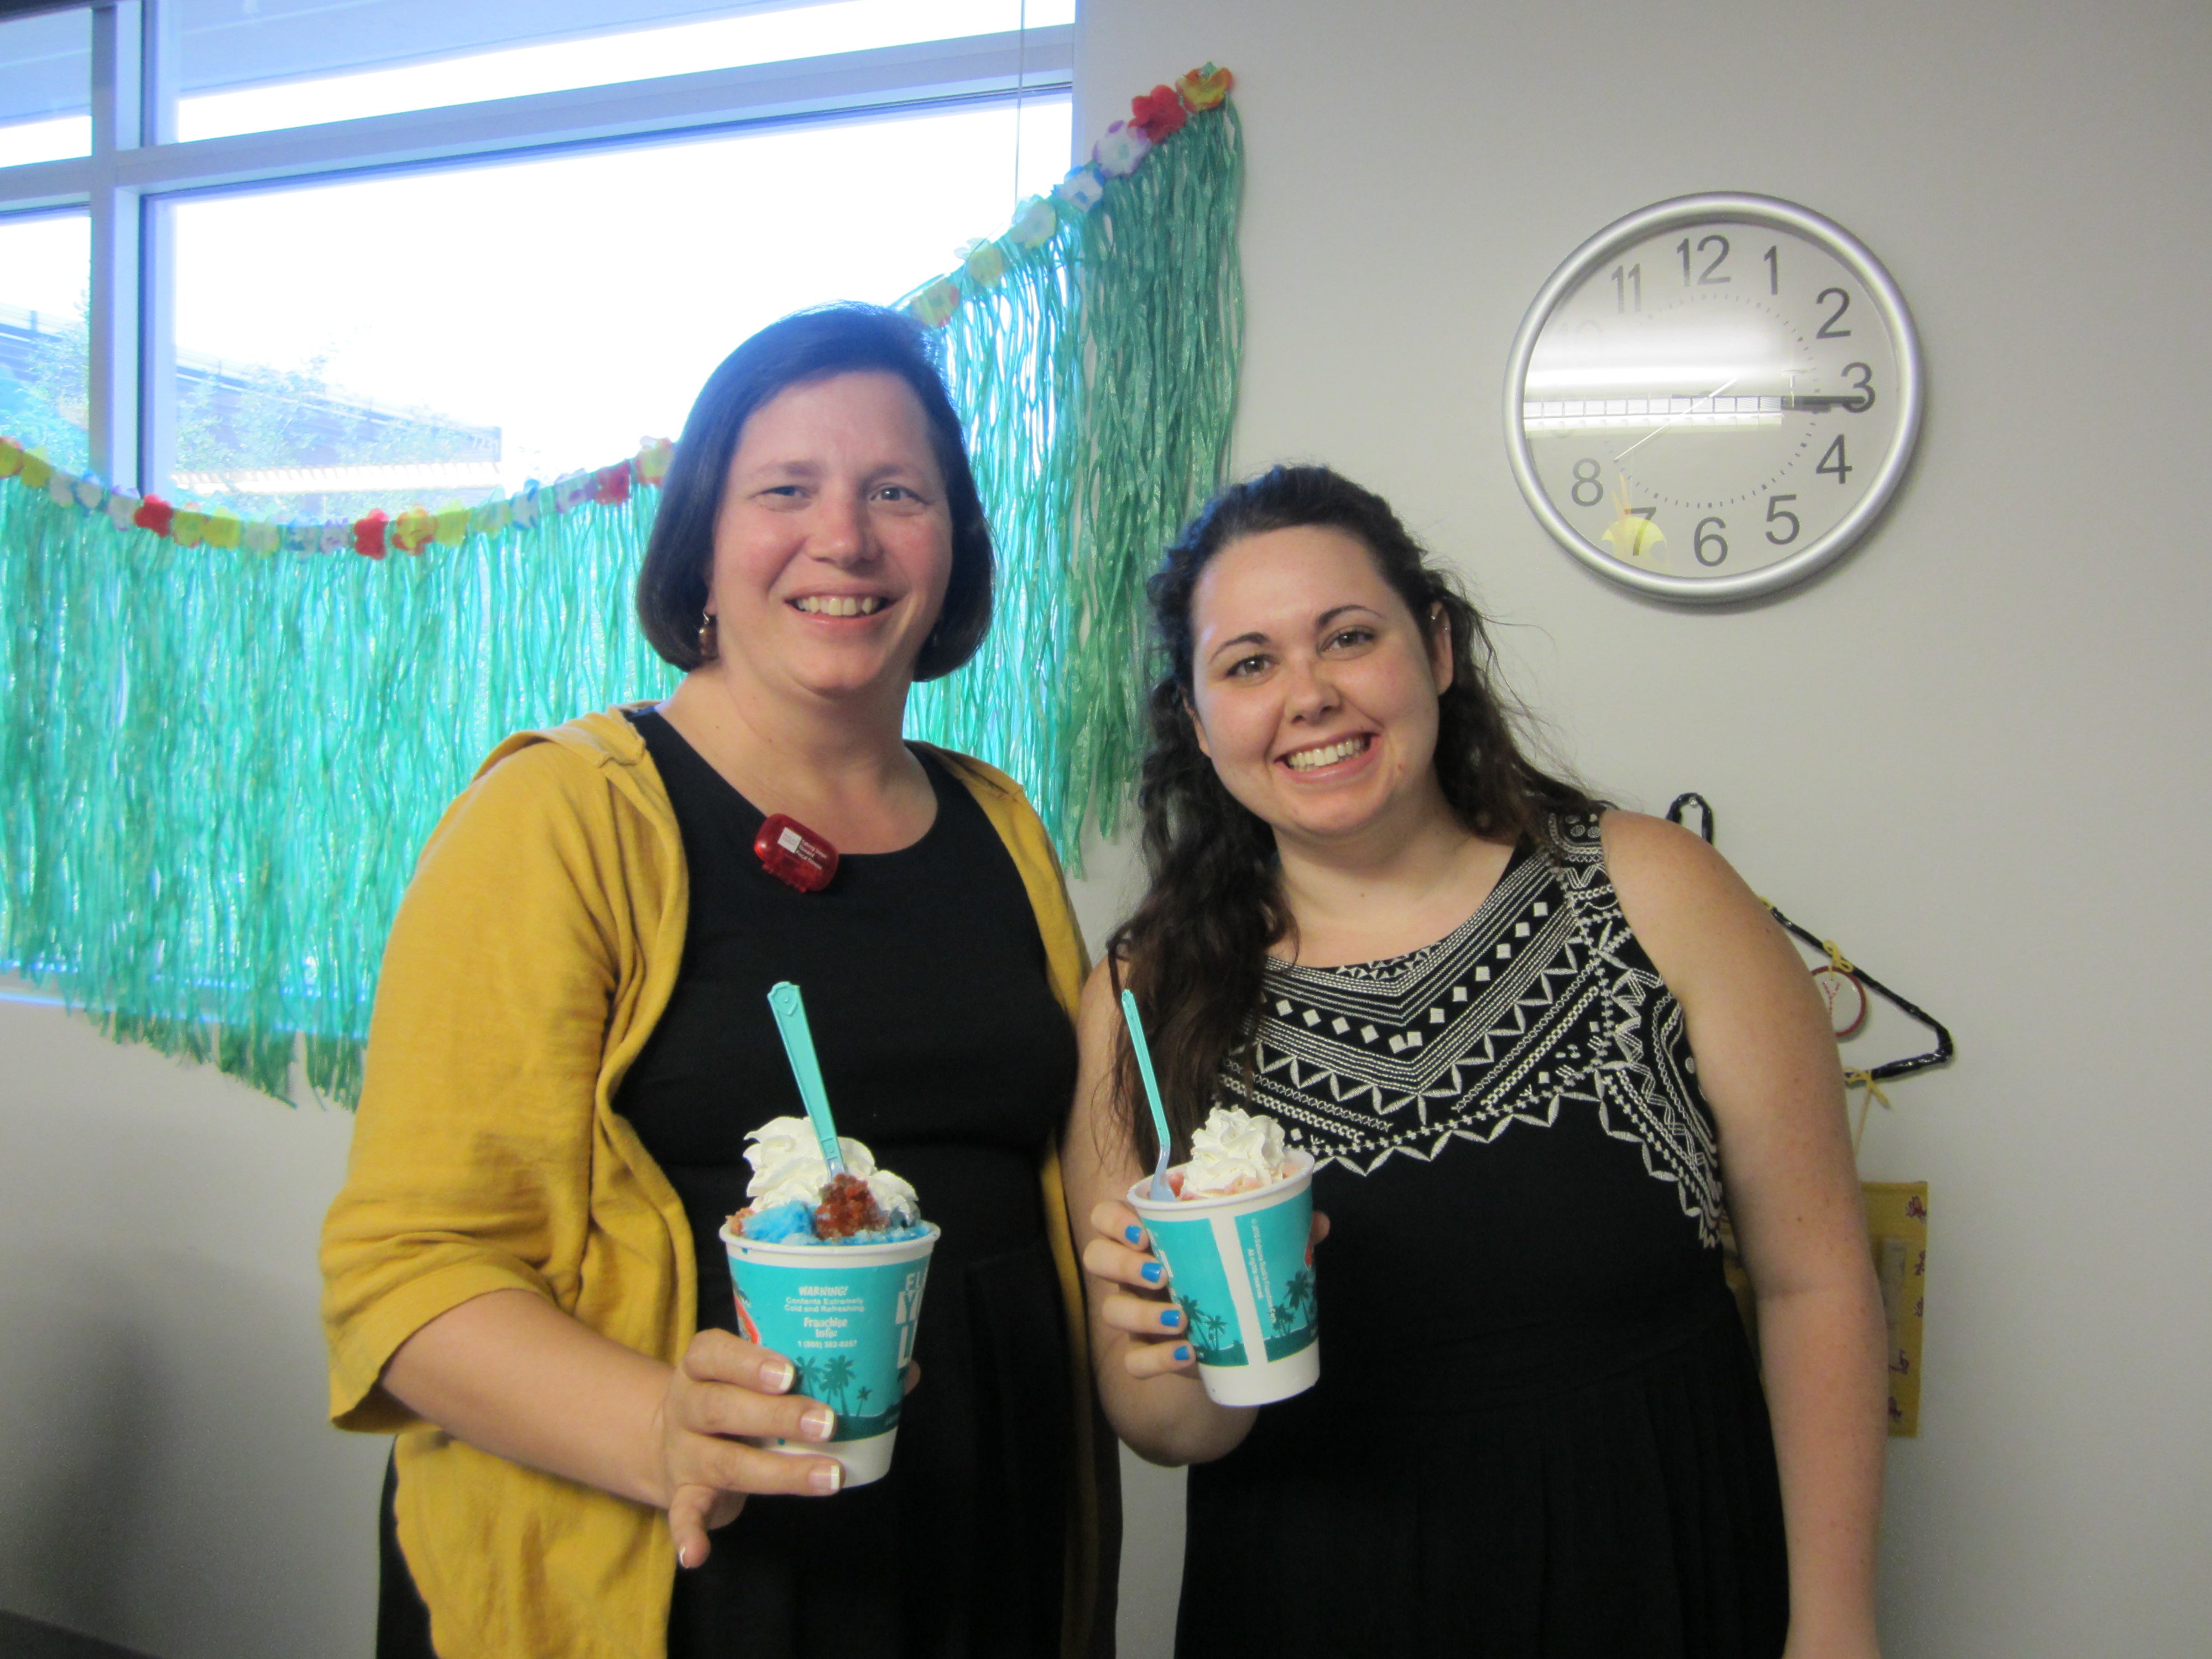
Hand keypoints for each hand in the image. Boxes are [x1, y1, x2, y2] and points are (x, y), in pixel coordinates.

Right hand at [658, 1330, 918, 1567]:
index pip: (716, 1354)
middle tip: (828, 1423)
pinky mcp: (684, 1492)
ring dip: (779, 1473)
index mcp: (704, 1365)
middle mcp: (686, 1404)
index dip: (750, 1362)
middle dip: (777, 1416)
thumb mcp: (765, 1377)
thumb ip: (826, 1370)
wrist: (672, 1439)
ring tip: (829, 1478)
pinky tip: (699, 1554)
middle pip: (720, 1406)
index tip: (791, 1373)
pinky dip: (689, 1533)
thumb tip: (906, 1373)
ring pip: (723, 1461)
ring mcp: (683, 1451)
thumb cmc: (740, 1397)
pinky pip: (684, 1513)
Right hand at [1084, 1201, 1328, 1380]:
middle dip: (1121, 1264)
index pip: (1106, 1217)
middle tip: (1161, 1273)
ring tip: (1179, 1318)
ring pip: (1110, 1311)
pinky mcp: (1144, 1355)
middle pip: (1095, 1257)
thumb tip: (1319, 1222)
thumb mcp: (1248, 1255)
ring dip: (1141, 1314)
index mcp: (1148, 1237)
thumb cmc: (1229, 1280)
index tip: (1143, 1230)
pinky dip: (1157, 1359)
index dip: (1113, 1220)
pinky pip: (1132, 1361)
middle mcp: (1130, 1273)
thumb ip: (1281, 1235)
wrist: (1228, 1345)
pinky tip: (1187, 1355)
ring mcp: (1133, 1315)